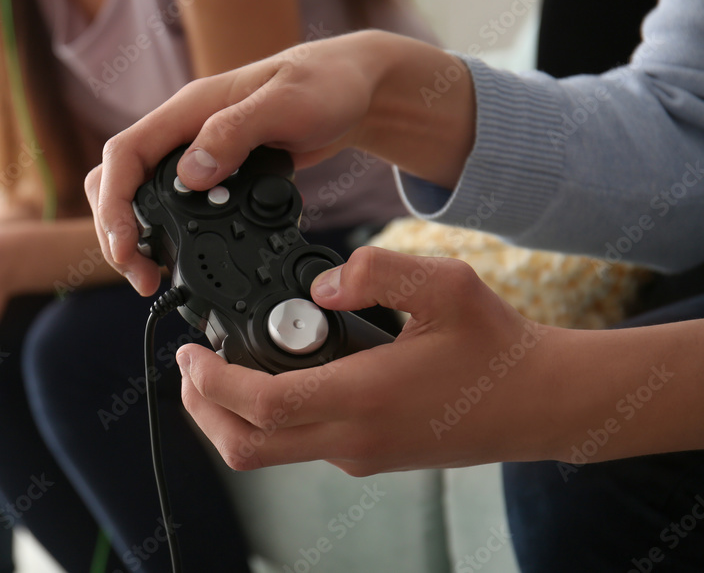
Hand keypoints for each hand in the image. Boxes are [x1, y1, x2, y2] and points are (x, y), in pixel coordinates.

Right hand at [87, 30, 474, 295]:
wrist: (357, 90)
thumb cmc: (327, 84)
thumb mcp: (286, 103)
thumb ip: (236, 132)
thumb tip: (189, 174)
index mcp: (189, 110)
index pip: (124, 154)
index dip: (113, 203)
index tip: (126, 246)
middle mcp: (185, 132)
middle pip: (118, 181)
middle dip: (118, 231)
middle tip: (142, 276)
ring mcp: (198, 154)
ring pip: (143, 196)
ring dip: (141, 238)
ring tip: (156, 277)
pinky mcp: (218, 175)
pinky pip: (176, 207)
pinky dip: (171, 237)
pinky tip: (187, 261)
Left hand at [176, 247, 562, 475]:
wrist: (538, 402)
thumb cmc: (495, 345)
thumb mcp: (447, 285)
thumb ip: (380, 271)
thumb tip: (323, 283)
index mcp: (365, 397)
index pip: (265, 405)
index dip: (214, 382)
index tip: (191, 352)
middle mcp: (353, 438)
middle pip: (247, 447)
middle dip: (203, 409)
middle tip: (189, 366)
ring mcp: (358, 455)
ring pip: (267, 453)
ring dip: (230, 416)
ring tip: (219, 367)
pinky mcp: (366, 457)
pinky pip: (295, 446)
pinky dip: (265, 418)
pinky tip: (270, 376)